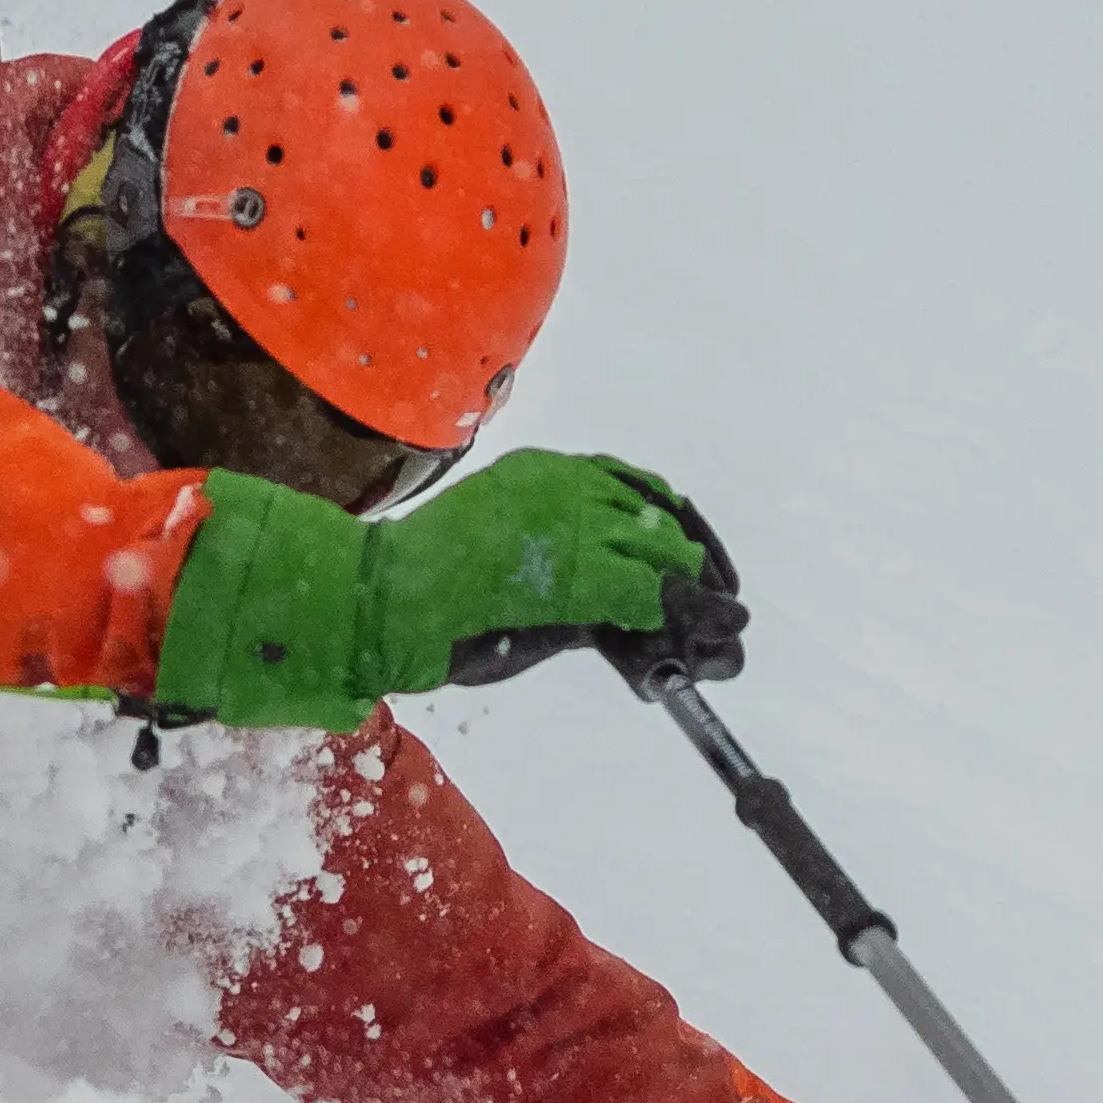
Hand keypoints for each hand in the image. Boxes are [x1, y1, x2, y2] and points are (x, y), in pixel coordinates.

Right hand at [147, 453, 748, 731]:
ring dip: (701, 590)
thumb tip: (607, 596)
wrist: (378, 602)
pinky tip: (711, 630)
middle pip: (660, 510)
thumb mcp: (500, 556)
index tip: (691, 552)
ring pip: (664, 548)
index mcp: (541, 472)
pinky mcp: (579, 573)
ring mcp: (572, 524)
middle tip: (720, 599)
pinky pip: (653, 590)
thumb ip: (550, 560)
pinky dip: (689, 612)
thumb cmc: (420, 591)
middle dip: (694, 557)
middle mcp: (564, 485)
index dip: (671, 518)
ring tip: (725, 623)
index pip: (631, 483)